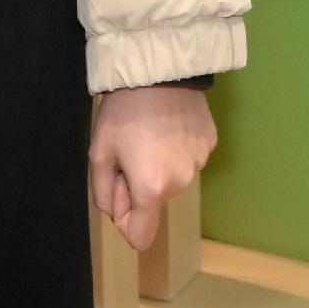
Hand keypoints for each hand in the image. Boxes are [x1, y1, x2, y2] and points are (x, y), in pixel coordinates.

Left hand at [90, 85, 215, 250]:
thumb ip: (103, 194)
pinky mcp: (210, 144)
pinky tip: (167, 125)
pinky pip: (187, 159)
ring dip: (158, 167)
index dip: (124, 220)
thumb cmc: (122, 113)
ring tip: (149, 133)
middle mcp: (181, 184)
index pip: (140, 237)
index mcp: (152, 190)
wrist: (159, 69)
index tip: (117, 189)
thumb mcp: (98, 154)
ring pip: (172, 180)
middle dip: (139, 186)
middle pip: (155, 203)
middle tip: (129, 150)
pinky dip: (175, 150)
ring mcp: (199, 163)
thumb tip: (117, 209)